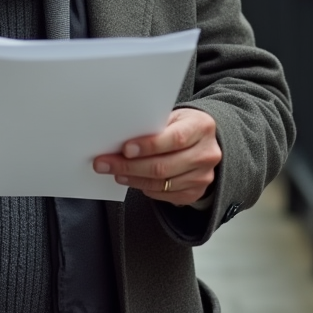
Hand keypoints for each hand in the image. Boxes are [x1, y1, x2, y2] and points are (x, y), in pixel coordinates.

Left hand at [92, 108, 220, 205]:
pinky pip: (164, 194)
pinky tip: (132, 180)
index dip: (149, 146)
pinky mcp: (195, 192)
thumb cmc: (182, 126)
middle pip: (164, 166)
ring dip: (133, 179)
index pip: (175, 139)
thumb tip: (121, 137)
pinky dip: (145, 188)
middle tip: (105, 164)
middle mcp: (206, 154)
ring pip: (161, 183)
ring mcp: (203, 176)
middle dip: (129, 166)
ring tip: (115, 173)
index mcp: (201, 127)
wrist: (205, 142)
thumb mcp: (174, 117)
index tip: (125, 149)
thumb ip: (154, 125)